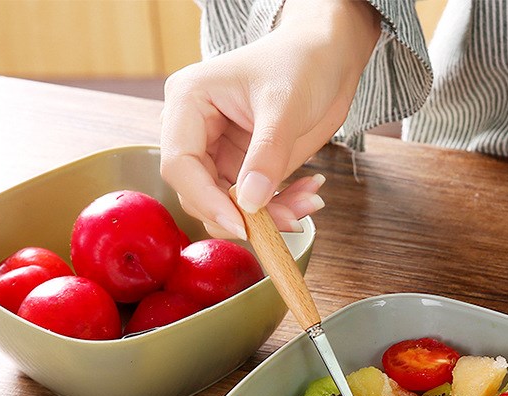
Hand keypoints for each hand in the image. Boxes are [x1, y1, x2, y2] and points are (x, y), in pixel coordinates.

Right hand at [159, 0, 379, 238]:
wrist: (328, 58)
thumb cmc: (301, 61)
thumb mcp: (285, 104)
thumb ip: (266, 155)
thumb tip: (249, 204)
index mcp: (188, 102)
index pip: (180, 165)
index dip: (206, 200)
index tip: (241, 224)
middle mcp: (196, 132)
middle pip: (198, 194)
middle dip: (241, 215)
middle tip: (285, 220)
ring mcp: (218, 154)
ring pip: (226, 207)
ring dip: (267, 217)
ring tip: (307, 203)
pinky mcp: (241, 170)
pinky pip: (251, 206)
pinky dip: (280, 209)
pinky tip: (308, 195)